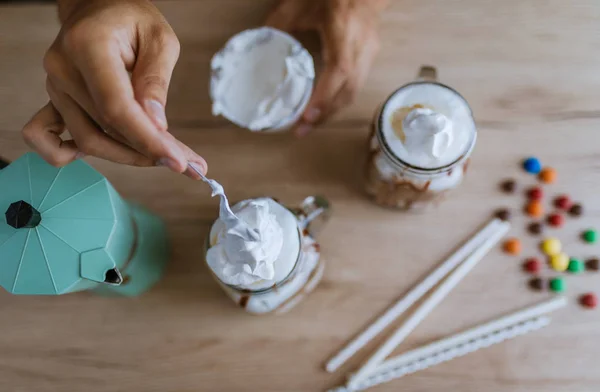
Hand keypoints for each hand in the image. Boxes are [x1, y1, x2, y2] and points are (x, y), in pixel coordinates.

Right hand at [22, 0, 206, 177]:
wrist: (99, 7)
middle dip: (150, 152)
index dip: (147, 140)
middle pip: (106, 129)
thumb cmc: (131, 18)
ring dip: (129, 156)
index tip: (178, 162)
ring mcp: (55, 87)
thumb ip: (156, 81)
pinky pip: (45, 137)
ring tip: (166, 156)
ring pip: (88, 140)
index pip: (116, 107)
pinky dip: (70, 154)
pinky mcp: (55, 100)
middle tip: (189, 164)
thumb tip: (157, 125)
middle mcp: (64, 69)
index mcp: (88, 46)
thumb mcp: (160, 39)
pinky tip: (109, 152)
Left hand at [266, 0, 387, 136]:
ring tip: (310, 125)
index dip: (324, 96)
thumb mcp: (299, 4)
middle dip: (325, 114)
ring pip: (355, 92)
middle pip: (349, 90)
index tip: (307, 116)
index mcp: (343, 29)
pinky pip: (357, 86)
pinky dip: (339, 101)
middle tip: (302, 130)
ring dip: (333, 112)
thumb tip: (258, 45)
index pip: (339, 70)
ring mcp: (370, 52)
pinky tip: (324, 109)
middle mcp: (361, 45)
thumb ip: (278, 23)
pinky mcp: (371, 57)